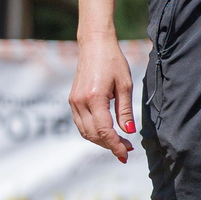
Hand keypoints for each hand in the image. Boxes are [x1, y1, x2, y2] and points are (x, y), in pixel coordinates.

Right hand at [68, 37, 138, 162]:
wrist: (95, 45)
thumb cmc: (113, 61)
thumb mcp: (125, 85)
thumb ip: (125, 110)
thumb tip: (128, 132)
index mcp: (94, 98)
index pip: (104, 131)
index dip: (115, 145)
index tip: (126, 154)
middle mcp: (80, 102)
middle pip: (93, 135)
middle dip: (110, 145)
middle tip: (127, 149)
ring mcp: (73, 102)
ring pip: (85, 132)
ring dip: (101, 141)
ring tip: (119, 143)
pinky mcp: (72, 100)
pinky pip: (80, 123)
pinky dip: (92, 132)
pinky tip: (106, 132)